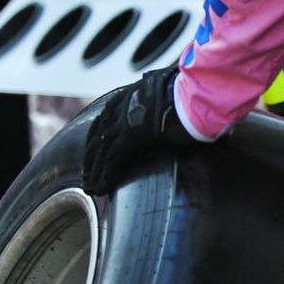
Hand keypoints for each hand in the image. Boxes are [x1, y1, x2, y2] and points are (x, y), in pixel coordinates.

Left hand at [80, 67, 196, 193]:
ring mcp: (123, 122)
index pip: (104, 121)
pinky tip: (101, 190)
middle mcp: (120, 108)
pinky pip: (113, 160)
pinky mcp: (130, 137)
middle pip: (97, 138)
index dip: (97, 140)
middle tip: (86, 176)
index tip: (94, 154)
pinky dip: (105, 177)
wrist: (196, 93)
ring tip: (90, 189)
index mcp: (126, 97)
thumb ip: (158, 102)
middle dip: (91, 159)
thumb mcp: (166, 94)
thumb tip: (166, 107)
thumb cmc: (190, 94)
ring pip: (101, 152)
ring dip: (94, 173)